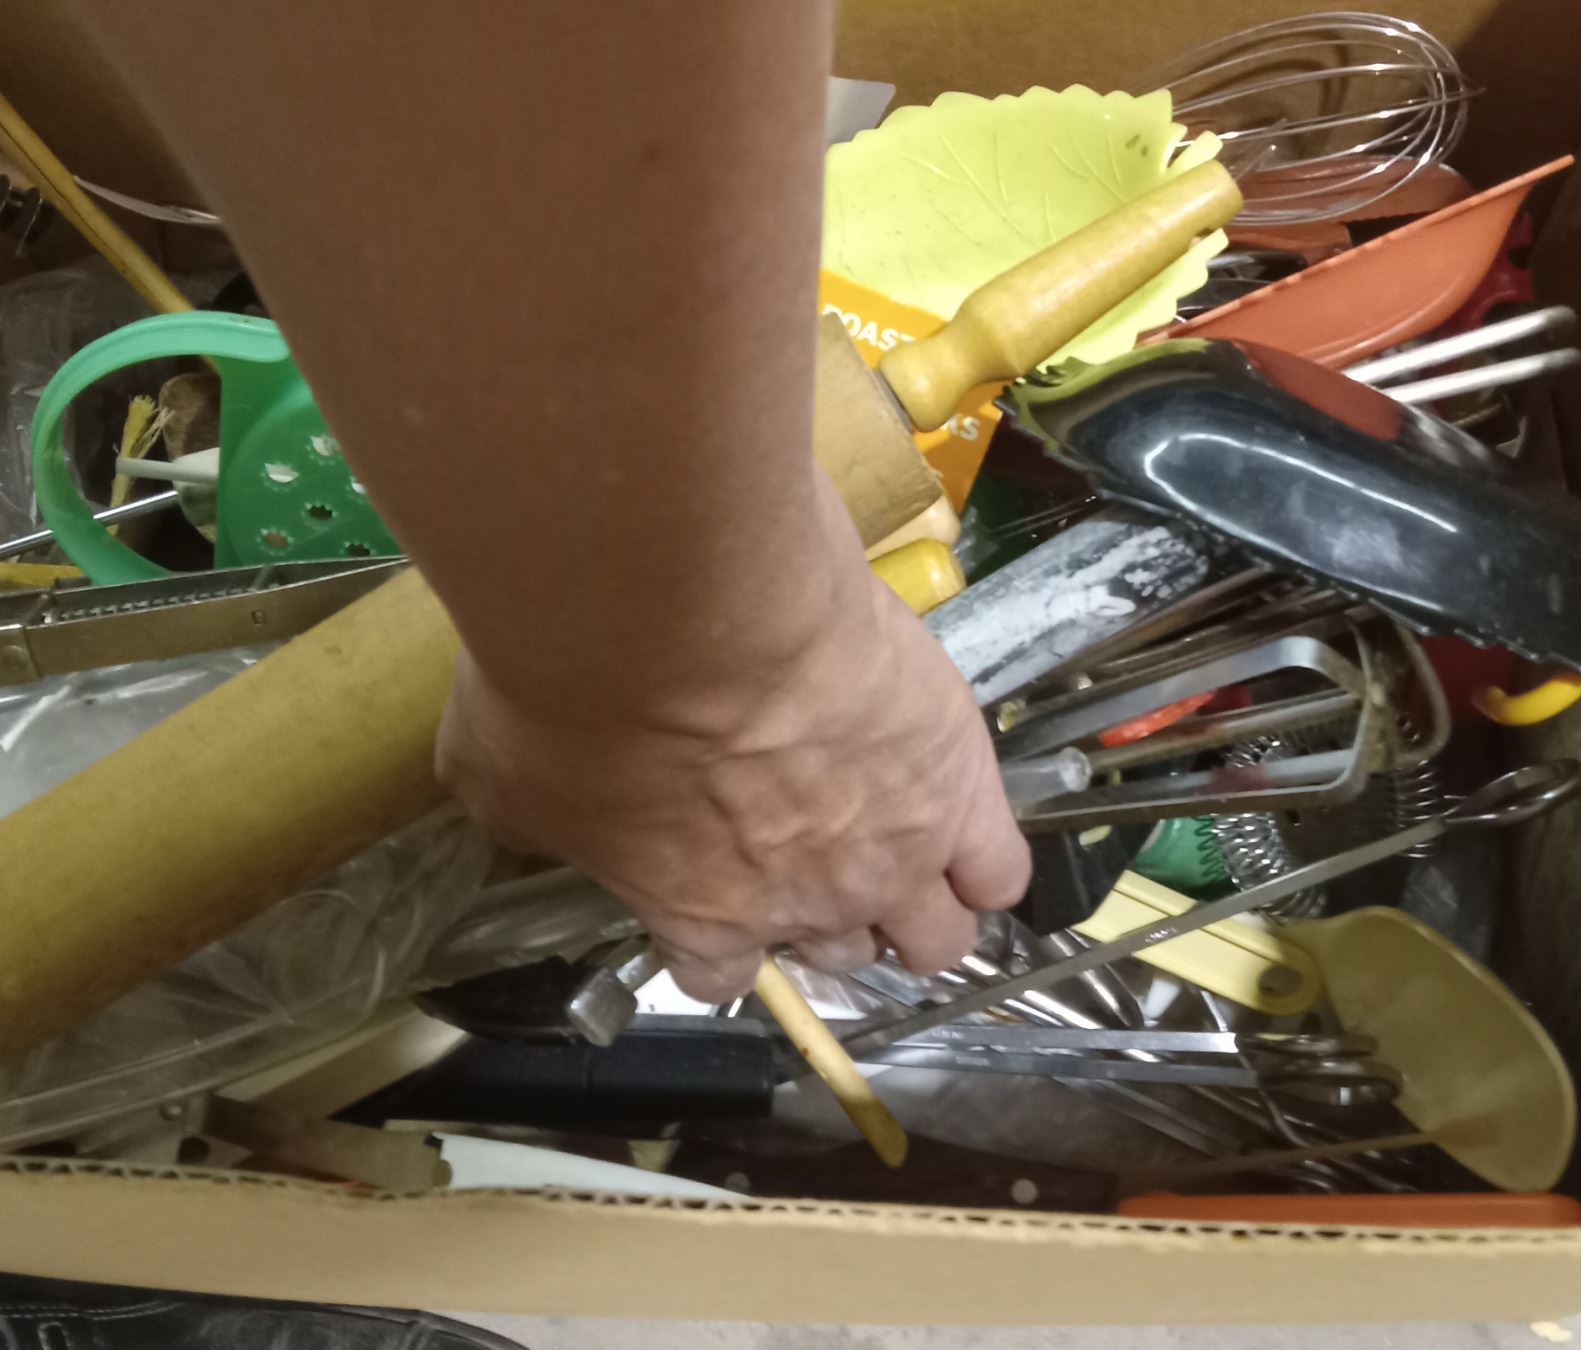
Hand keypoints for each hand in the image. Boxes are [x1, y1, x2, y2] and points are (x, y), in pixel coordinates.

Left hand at [436, 568, 1031, 1000]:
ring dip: (919, 901)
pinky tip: (962, 819)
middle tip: (811, 841)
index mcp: (699, 916)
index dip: (722, 936)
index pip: (723, 976)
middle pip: (840, 955)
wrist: (686, 603)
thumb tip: (518, 807)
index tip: (716, 885)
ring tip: (904, 844)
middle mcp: (805, 907)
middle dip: (825, 913)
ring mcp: (892, 854)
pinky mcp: (957, 786)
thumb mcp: (500, 770)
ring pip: (938, 934)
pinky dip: (987, 859)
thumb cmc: (577, 684)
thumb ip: (530, 814)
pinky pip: (1003, 868)